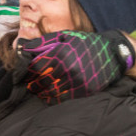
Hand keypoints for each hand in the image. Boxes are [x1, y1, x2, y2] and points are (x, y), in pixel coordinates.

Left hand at [20, 30, 135, 104]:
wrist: (112, 53)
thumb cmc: (85, 43)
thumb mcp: (64, 37)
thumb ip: (43, 43)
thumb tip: (23, 48)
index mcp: (61, 53)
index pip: (36, 68)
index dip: (27, 72)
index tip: (23, 74)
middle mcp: (68, 68)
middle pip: (41, 82)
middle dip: (33, 84)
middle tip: (29, 84)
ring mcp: (77, 82)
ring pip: (51, 92)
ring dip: (42, 93)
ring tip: (38, 90)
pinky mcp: (84, 91)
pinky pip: (62, 99)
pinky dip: (53, 99)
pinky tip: (50, 95)